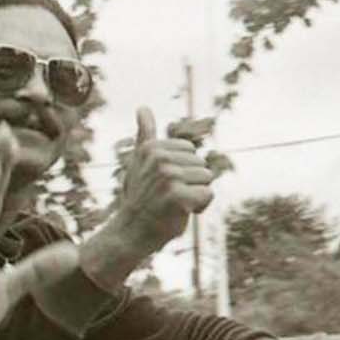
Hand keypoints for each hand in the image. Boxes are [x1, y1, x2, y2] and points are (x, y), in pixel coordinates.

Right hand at [109, 108, 217, 251]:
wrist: (132, 231)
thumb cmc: (140, 197)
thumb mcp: (140, 162)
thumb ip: (145, 135)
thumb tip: (143, 107)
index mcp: (152, 148)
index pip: (191, 151)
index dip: (184, 169)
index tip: (164, 182)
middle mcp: (159, 159)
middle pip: (201, 165)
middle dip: (191, 184)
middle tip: (168, 197)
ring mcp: (168, 177)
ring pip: (207, 179)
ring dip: (196, 196)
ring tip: (174, 204)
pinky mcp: (177, 196)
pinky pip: (208, 195)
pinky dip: (199, 207)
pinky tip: (180, 213)